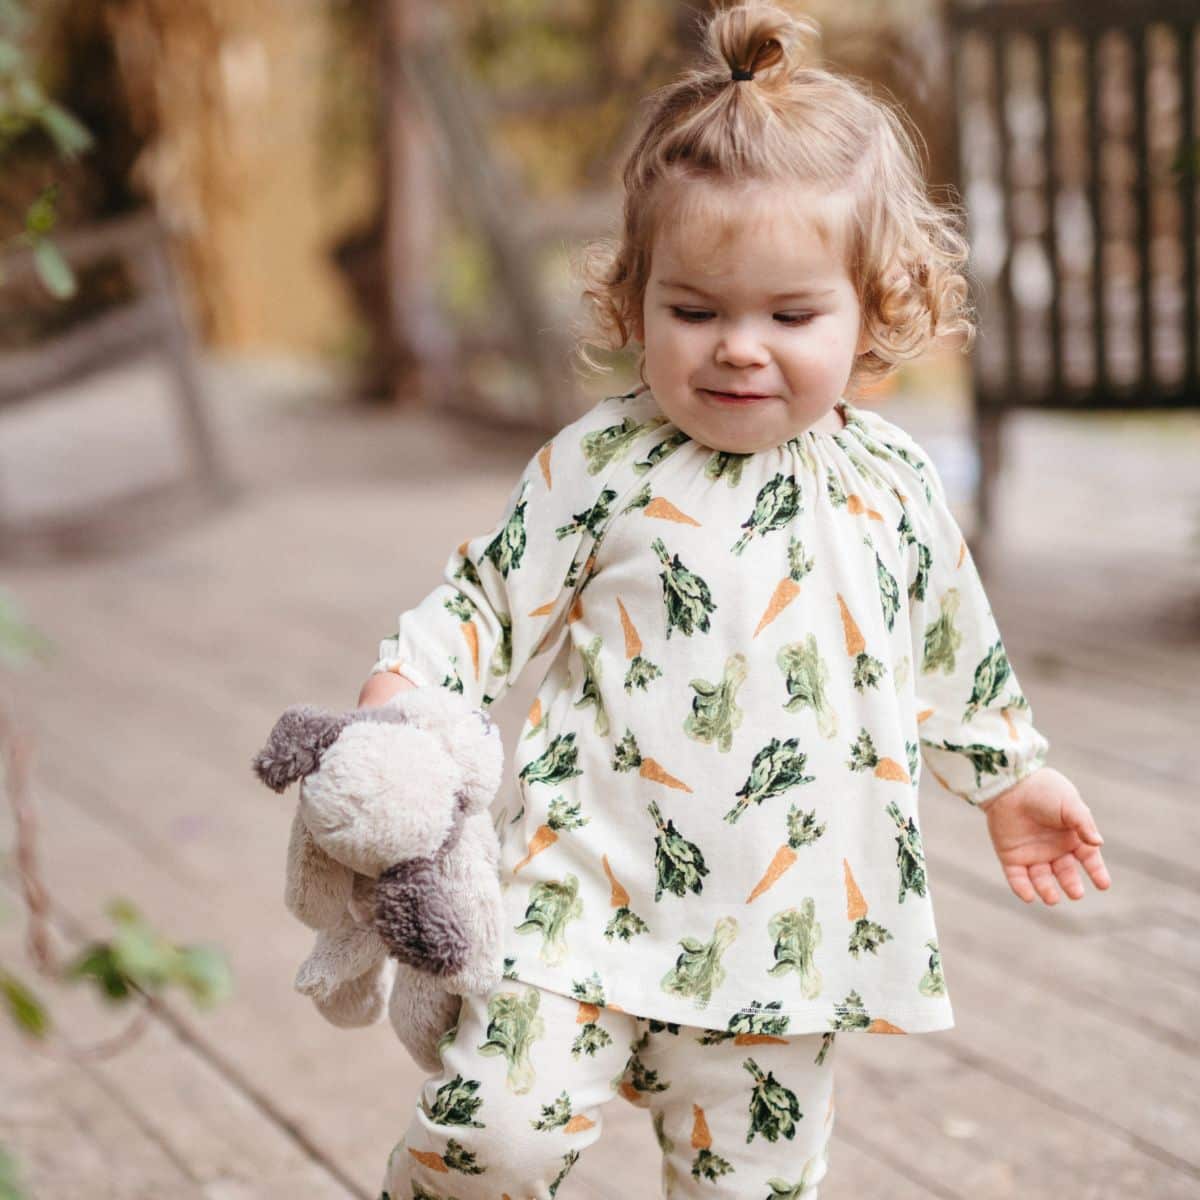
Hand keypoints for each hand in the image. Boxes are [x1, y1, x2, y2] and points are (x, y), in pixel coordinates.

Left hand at [978, 767, 1110, 904]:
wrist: (1011, 783)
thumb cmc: (1044, 790)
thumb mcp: (1069, 804)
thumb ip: (1084, 824)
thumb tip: (1099, 843)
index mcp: (1072, 837)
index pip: (1089, 859)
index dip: (1097, 872)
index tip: (1103, 885)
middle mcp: (1054, 849)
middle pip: (1066, 873)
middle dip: (1071, 885)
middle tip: (1075, 894)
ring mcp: (1032, 854)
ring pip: (1042, 879)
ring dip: (1047, 890)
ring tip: (1052, 899)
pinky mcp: (1011, 856)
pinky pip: (1017, 877)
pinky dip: (1022, 888)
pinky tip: (1029, 897)